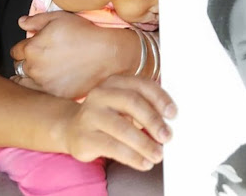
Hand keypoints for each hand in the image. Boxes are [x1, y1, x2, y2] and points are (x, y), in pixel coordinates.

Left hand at [12, 11, 135, 97]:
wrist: (108, 54)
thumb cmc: (85, 33)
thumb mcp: (60, 18)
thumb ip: (36, 20)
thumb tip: (21, 23)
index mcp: (31, 48)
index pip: (16, 51)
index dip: (27, 47)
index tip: (38, 47)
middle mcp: (33, 67)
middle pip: (19, 67)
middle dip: (28, 62)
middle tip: (45, 58)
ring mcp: (44, 84)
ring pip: (27, 82)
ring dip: (34, 76)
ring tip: (50, 70)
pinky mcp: (55, 94)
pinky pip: (41, 93)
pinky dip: (44, 87)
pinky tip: (56, 80)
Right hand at [59, 74, 176, 170]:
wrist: (72, 128)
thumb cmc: (108, 115)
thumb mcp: (125, 105)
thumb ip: (145, 107)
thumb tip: (169, 124)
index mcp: (115, 82)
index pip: (142, 85)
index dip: (160, 98)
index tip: (174, 114)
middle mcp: (101, 94)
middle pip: (132, 103)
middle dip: (153, 121)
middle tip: (167, 136)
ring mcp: (89, 115)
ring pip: (122, 128)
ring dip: (144, 143)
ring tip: (158, 155)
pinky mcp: (83, 137)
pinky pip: (112, 147)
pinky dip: (132, 157)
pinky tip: (144, 163)